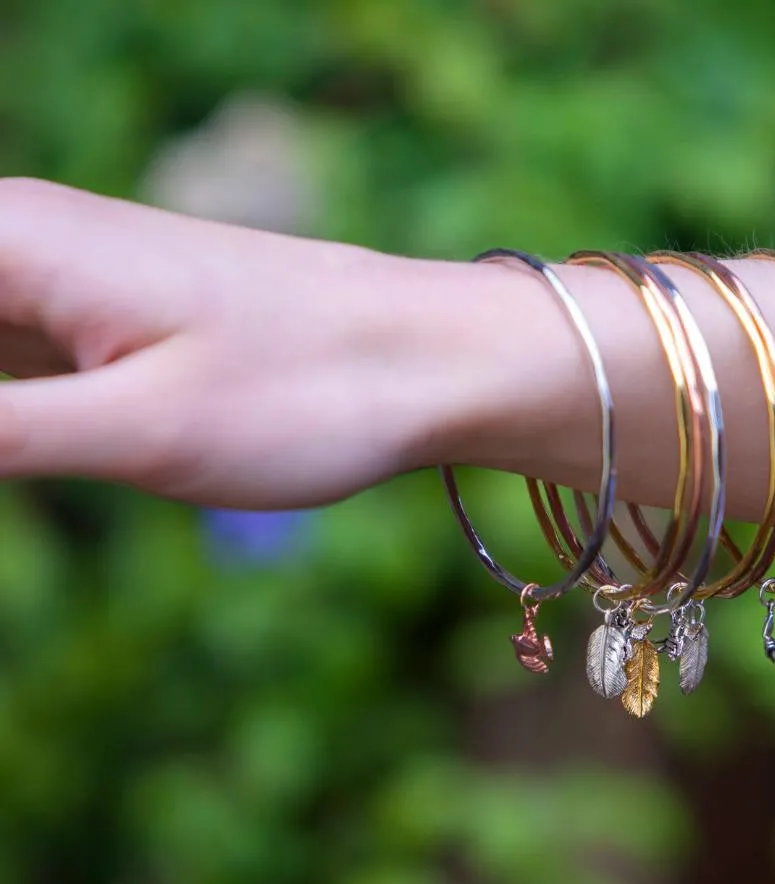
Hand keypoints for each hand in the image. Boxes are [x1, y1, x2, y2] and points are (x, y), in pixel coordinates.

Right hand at [0, 178, 471, 508]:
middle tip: (41, 453)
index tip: (17, 447)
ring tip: (69, 452)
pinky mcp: (118, 322)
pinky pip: (14, 353)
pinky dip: (9, 408)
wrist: (433, 358)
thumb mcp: (135, 430)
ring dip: (3, 415)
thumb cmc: (310, 387)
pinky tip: (36, 444)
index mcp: (12, 242)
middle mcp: (30, 242)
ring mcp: (75, 281)